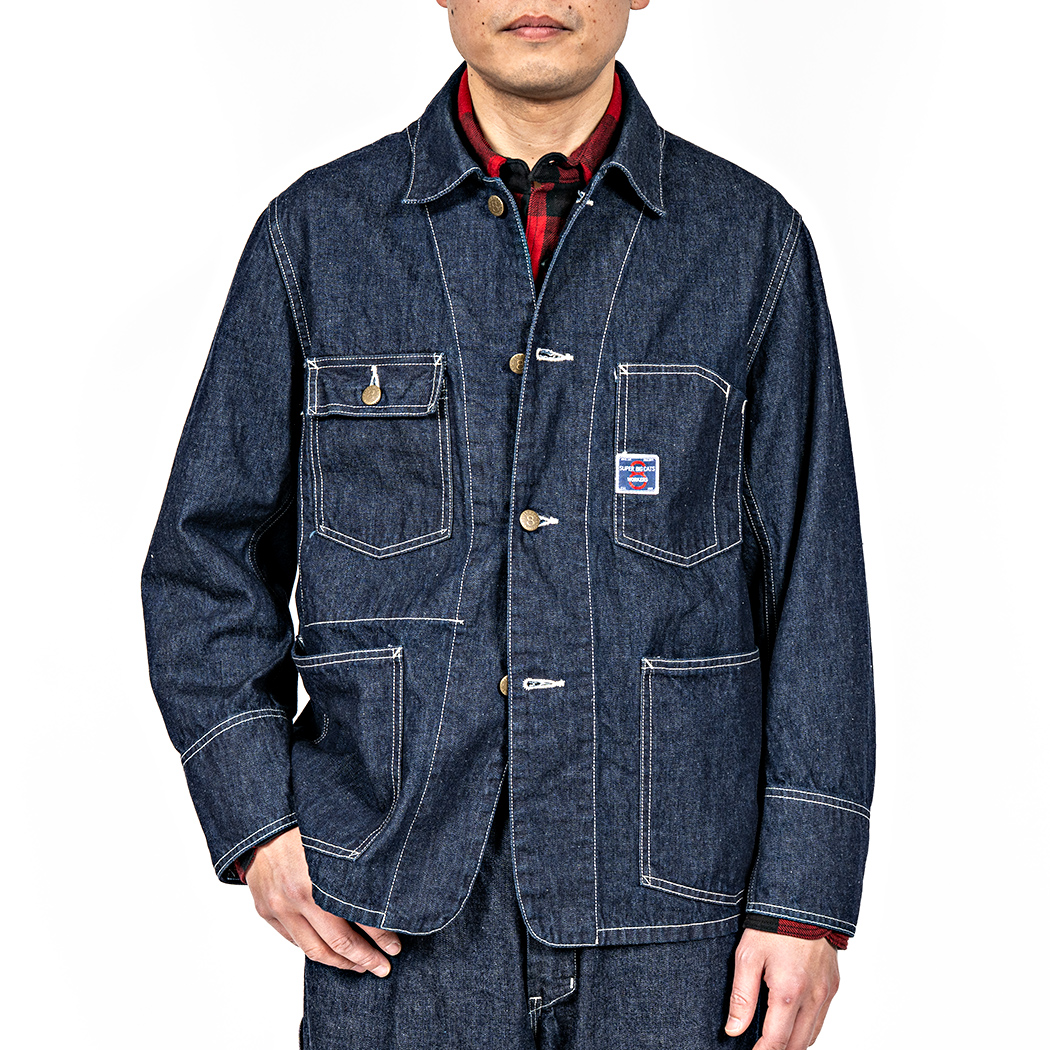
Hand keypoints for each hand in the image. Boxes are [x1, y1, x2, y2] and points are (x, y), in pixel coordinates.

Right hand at [245, 826, 401, 974]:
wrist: (261, 819)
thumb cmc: (305, 822)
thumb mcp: (339, 835)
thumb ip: (362, 861)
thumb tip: (391, 885)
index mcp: (323, 876)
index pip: (360, 919)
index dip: (382, 937)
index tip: (395, 947)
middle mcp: (299, 896)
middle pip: (338, 942)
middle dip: (366, 958)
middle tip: (383, 967)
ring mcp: (279, 906)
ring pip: (314, 950)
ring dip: (341, 963)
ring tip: (359, 966)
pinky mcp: (266, 910)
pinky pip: (293, 941)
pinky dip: (313, 950)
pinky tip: (330, 952)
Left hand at [725, 929, 839, 1048]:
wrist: (803, 901)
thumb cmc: (772, 926)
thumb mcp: (747, 956)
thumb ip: (741, 996)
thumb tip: (733, 1030)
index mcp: (788, 992)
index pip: (777, 1041)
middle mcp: (813, 997)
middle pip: (798, 1045)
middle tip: (760, 1047)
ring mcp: (826, 992)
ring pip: (813, 1035)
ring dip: (794, 1042)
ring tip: (774, 1038)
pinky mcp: (833, 985)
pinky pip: (822, 1018)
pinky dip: (808, 1028)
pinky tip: (792, 1021)